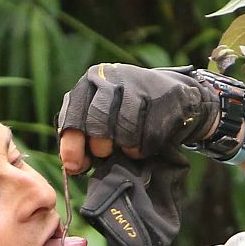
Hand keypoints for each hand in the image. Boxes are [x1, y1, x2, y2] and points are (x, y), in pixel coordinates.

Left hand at [57, 63, 219, 172]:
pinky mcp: (162, 99)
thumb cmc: (128, 115)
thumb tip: (72, 166)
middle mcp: (111, 78)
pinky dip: (143, 148)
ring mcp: (138, 85)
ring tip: (128, 148)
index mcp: (90, 82)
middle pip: (97, 122)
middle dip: (99, 146)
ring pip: (124, 131)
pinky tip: (145, 144)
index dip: (72, 144)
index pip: (74, 115)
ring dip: (124, 148)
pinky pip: (148, 136)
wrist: (172, 96)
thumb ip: (84, 138)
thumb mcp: (101, 119)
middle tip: (105, 154)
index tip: (74, 166)